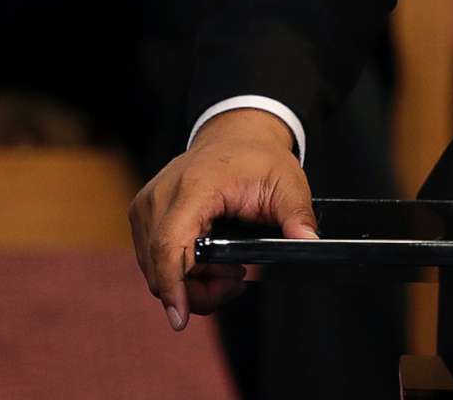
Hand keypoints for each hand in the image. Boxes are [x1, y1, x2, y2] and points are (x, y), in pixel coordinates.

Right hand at [129, 108, 316, 328]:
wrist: (234, 134)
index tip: (181, 318)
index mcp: (194, 187)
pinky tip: (212, 261)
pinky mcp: (143, 214)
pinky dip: (181, 270)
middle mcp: (160, 196)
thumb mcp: (288, 182)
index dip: (174, 286)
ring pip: (156, 270)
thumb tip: (308, 242)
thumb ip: (297, 214)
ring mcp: (146, 205)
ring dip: (191, 282)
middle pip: (162, 268)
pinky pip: (154, 259)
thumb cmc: (258, 157)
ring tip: (229, 268)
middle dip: (199, 290)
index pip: (170, 245)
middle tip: (237, 279)